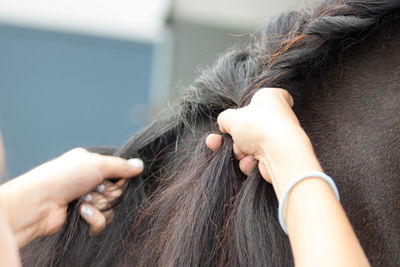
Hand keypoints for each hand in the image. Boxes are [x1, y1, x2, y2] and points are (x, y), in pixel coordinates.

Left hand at [0, 148, 143, 247]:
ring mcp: (86, 201)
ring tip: (83, 201)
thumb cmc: (64, 177)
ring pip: (111, 208)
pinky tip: (81, 212)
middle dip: (108, 192)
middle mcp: (90, 182)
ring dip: (99, 205)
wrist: (39, 203)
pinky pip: (102, 222)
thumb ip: (122, 166)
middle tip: (95, 188)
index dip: (120, 178)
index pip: (119, 173)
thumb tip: (140, 165)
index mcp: (91, 165)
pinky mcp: (83, 219)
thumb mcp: (98, 164)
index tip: (116, 178)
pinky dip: (93, 218)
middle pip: (117, 191)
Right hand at [206, 88, 320, 196]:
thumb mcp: (231, 117)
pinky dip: (250, 162)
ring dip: (239, 151)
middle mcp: (277, 117)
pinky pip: (255, 159)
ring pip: (248, 145)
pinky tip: (252, 160)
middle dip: (234, 137)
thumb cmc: (259, 127)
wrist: (278, 154)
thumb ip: (224, 118)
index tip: (246, 109)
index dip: (253, 102)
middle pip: (248, 126)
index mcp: (271, 98)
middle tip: (223, 140)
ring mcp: (277, 138)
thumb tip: (225, 124)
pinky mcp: (276, 156)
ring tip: (243, 151)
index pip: (265, 95)